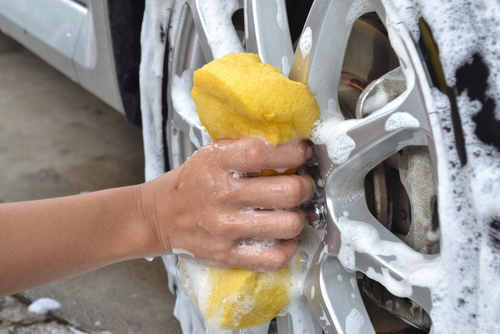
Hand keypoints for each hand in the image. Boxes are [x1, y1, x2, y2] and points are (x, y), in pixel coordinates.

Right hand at [140, 137, 314, 270]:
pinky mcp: (226, 254)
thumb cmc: (190, 183)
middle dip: (306, 187)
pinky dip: (287, 250)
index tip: (303, 153)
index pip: (263, 154)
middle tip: (303, 185)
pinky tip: (284, 239)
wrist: (158, 216)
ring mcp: (225, 227)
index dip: (293, 152)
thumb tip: (286, 145)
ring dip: (299, 218)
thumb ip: (244, 147)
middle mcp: (222, 195)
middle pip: (287, 192)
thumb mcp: (210, 154)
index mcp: (217, 163)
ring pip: (287, 225)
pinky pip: (272, 258)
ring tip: (293, 212)